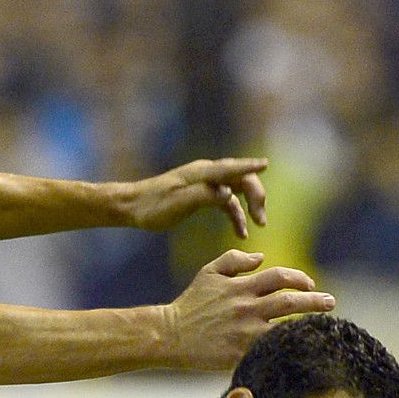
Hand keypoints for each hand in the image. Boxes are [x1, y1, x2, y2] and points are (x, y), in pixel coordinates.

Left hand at [123, 158, 268, 237]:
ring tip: (259, 225)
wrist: (132, 207)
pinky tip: (241, 233)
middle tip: (262, 219)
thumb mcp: (178, 203)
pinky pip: (226, 202)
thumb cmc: (152, 206)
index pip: (231, 168)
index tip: (266, 164)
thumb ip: (205, 196)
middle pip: (241, 178)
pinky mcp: (202, 195)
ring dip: (249, 207)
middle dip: (256, 196)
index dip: (250, 166)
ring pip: (237, 190)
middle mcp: (206, 173)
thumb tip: (230, 194)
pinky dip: (235, 215)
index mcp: (201, 173)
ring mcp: (205, 183)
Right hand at [158, 250, 333, 369]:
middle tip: (331, 302)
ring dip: (309, 324)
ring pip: (287, 326)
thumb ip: (234, 260)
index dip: (299, 278)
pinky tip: (303, 348)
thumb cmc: (190, 304)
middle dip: (315, 301)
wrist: (170, 335)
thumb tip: (261, 257)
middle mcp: (247, 308)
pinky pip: (272, 349)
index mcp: (241, 287)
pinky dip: (288, 347)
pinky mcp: (241, 353)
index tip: (311, 284)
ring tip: (325, 325)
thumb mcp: (208, 273)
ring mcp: (246, 332)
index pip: (279, 277)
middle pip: (290, 301)